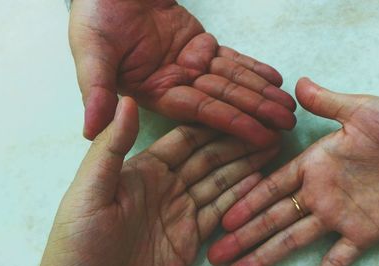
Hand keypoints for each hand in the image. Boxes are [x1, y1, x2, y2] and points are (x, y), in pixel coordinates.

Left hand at [36, 97, 279, 265]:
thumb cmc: (79, 243)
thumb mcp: (89, 192)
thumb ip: (111, 147)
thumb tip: (126, 101)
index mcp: (143, 170)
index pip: (186, 140)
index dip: (213, 126)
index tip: (240, 112)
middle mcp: (166, 185)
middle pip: (209, 158)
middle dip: (237, 143)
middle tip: (268, 128)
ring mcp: (180, 211)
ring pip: (219, 182)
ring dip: (245, 166)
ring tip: (272, 149)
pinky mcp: (190, 238)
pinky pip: (220, 212)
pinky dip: (241, 197)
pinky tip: (260, 182)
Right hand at [70, 0, 295, 145]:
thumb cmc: (96, 16)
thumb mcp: (91, 51)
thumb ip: (95, 90)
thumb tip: (90, 131)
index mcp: (155, 92)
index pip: (201, 111)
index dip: (232, 123)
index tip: (261, 136)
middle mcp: (177, 84)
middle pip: (225, 99)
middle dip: (257, 111)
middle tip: (288, 125)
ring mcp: (191, 66)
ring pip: (232, 81)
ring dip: (261, 93)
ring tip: (289, 106)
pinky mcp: (201, 46)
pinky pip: (231, 59)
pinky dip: (252, 67)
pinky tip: (274, 79)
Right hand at [208, 78, 378, 265]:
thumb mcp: (362, 110)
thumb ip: (327, 104)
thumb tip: (296, 83)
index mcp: (315, 163)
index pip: (271, 185)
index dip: (246, 201)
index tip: (223, 216)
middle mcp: (320, 192)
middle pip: (273, 217)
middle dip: (244, 234)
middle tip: (216, 252)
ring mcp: (339, 215)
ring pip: (293, 239)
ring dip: (265, 255)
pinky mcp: (363, 233)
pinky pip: (339, 259)